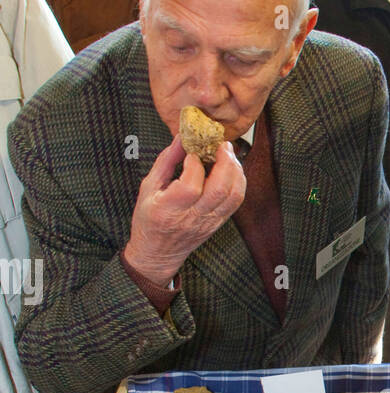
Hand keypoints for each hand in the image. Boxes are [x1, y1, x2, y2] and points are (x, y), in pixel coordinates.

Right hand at [123, 136, 245, 284]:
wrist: (158, 254)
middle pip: (219, 189)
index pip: (190, 186)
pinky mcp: (218, 223)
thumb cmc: (149, 220)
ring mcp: (208, 222)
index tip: (192, 153)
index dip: (195, 165)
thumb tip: (182, 138)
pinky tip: (232, 170)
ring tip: (229, 155)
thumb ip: (166, 161)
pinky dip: (238, 182)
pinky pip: (236, 202)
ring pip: (233, 195)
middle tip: (222, 145)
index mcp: (168, 209)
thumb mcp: (148, 188)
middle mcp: (192, 217)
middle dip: (225, 161)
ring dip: (236, 171)